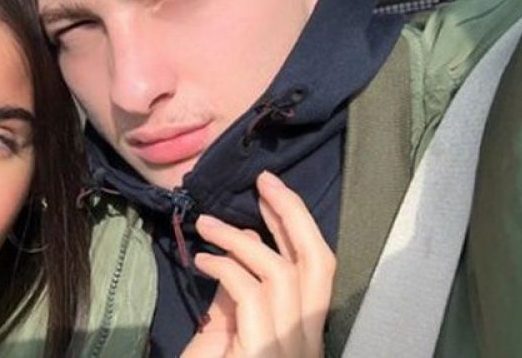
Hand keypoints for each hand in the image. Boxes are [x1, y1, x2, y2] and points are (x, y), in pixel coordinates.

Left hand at [182, 172, 335, 357]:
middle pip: (318, 263)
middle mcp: (308, 340)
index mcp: (305, 334)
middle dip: (293, 215)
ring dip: (243, 240)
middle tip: (264, 182)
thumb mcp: (229, 340)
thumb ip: (238, 302)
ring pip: (281, 274)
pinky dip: (226, 269)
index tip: (274, 196)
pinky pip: (251, 297)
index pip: (318, 271)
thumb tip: (236, 254)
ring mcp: (290, 349)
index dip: (299, 228)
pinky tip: (202, 261)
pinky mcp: (264, 354)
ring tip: (207, 223)